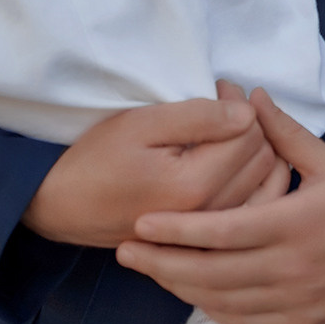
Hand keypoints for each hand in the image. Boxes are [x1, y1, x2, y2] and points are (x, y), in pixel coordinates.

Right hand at [22, 83, 282, 247]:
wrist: (61, 206)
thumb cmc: (96, 159)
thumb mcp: (142, 124)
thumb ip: (199, 117)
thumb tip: (247, 111)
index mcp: (195, 186)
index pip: (250, 135)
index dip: (241, 102)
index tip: (220, 86)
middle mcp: (211, 216)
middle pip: (263, 159)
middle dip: (252, 123)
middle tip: (223, 102)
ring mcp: (209, 231)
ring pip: (264, 183)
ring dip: (255, 149)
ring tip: (227, 127)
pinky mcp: (204, 237)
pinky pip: (252, 204)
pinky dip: (254, 178)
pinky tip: (232, 160)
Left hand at [117, 89, 324, 323]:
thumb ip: (284, 133)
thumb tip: (249, 95)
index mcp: (297, 223)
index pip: (224, 231)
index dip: (178, 230)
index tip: (141, 222)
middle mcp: (292, 267)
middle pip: (212, 274)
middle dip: (162, 263)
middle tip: (125, 249)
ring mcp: (296, 302)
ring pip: (223, 304)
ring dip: (180, 289)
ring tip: (149, 270)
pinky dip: (213, 312)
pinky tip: (192, 296)